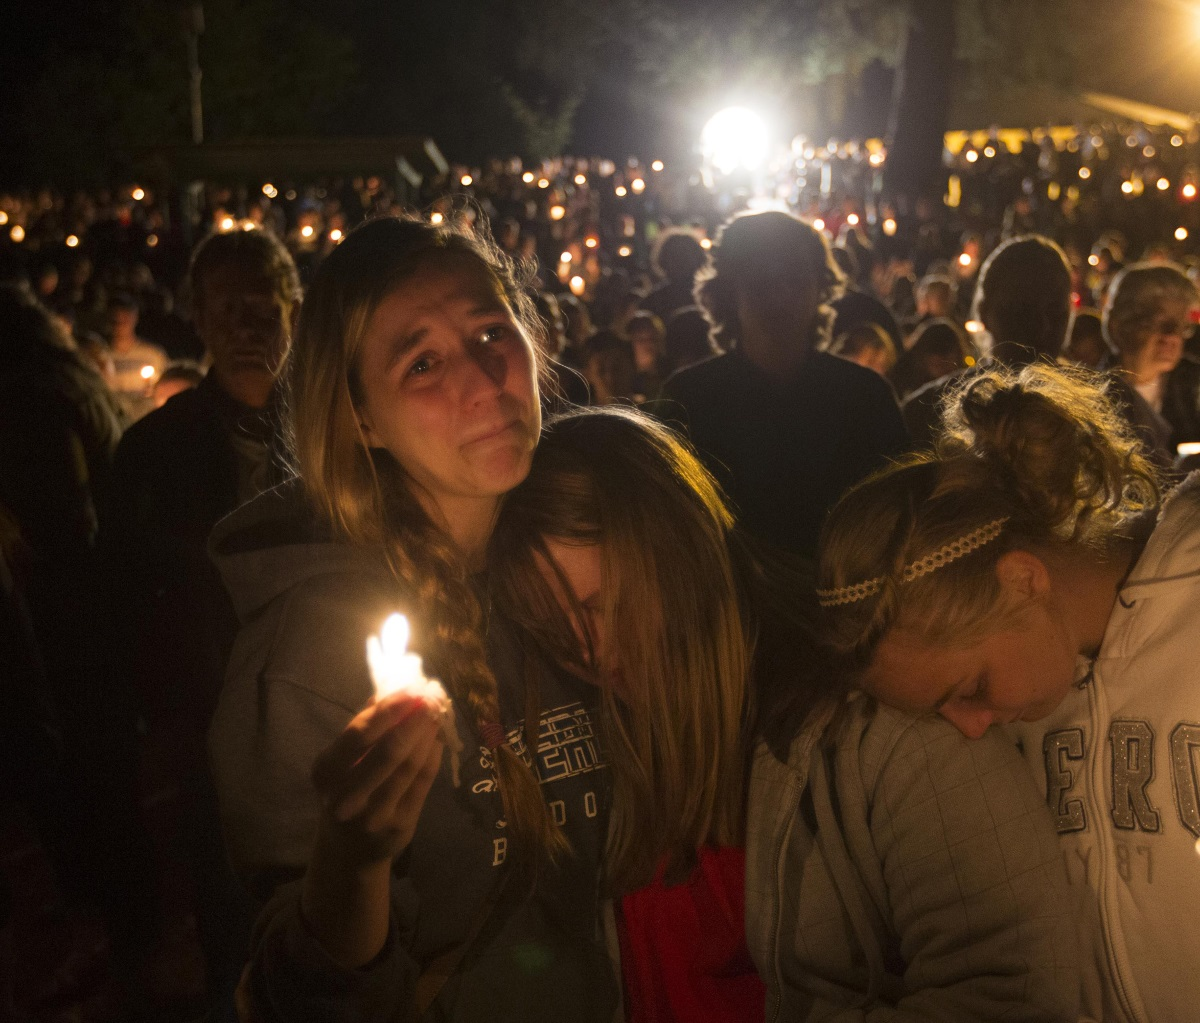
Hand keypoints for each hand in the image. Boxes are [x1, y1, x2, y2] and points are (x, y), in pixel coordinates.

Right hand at [311, 696, 444, 867]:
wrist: (348, 851)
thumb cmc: (345, 792)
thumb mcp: (340, 763)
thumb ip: (362, 728)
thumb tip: (391, 688)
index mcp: (326, 774)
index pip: (357, 736)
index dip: (387, 710)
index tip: (410, 690)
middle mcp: (346, 798)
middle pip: (388, 752)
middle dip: (413, 720)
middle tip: (430, 698)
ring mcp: (375, 815)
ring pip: (409, 767)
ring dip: (427, 735)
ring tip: (437, 713)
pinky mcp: (401, 826)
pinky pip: (423, 782)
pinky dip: (433, 755)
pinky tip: (437, 738)